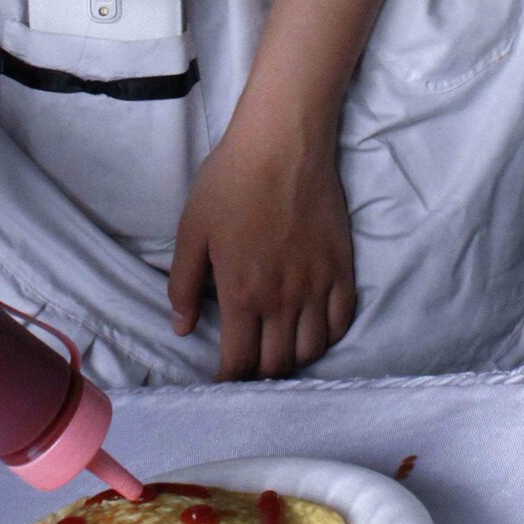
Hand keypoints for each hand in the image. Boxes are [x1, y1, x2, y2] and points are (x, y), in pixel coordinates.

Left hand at [169, 113, 356, 380]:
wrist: (282, 143)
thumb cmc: (231, 181)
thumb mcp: (192, 230)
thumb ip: (182, 285)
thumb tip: (181, 328)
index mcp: (242, 294)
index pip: (239, 362)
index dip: (229, 380)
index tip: (223, 380)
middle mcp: (284, 300)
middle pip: (277, 364)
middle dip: (259, 374)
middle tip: (249, 363)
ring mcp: (318, 286)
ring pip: (312, 350)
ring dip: (293, 358)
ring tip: (278, 348)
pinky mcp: (342, 268)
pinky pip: (342, 321)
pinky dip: (327, 335)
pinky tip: (312, 327)